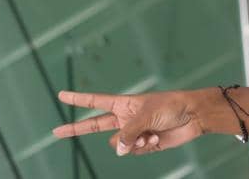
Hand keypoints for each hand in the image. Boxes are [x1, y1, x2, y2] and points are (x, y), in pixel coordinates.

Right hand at [53, 88, 204, 156]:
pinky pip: (133, 151)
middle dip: (76, 129)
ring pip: (118, 145)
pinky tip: (156, 138)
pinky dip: (143, 146)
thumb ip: (127, 133)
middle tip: (55, 131)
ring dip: (132, 141)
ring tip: (150, 132)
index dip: (78, 99)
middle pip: (95, 126)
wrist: (193, 116)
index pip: (95, 102)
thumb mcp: (146, 114)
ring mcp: (133, 132)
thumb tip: (117, 150)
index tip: (62, 95)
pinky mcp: (143, 144)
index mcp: (123, 104)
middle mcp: (125, 118)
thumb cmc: (171, 105)